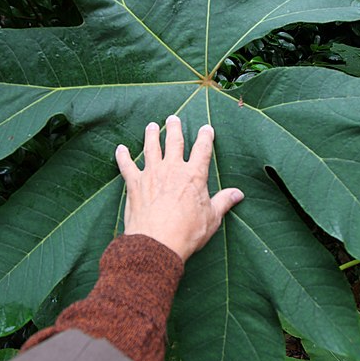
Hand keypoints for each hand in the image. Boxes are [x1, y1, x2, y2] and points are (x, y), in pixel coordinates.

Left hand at [115, 115, 243, 261]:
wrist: (157, 242)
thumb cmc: (187, 232)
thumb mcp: (212, 218)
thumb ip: (224, 202)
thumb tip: (239, 194)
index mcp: (194, 175)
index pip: (202, 149)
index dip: (205, 136)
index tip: (206, 128)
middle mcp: (172, 168)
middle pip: (174, 141)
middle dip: (174, 128)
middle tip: (173, 118)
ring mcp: (152, 174)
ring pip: (151, 147)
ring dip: (151, 135)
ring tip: (152, 126)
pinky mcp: (134, 183)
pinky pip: (127, 165)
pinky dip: (122, 156)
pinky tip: (120, 148)